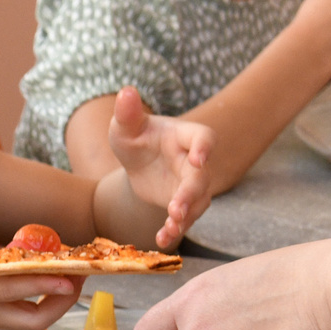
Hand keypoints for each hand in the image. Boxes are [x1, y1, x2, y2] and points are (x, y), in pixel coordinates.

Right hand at [0, 214, 79, 329]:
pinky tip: (38, 277)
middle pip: (35, 317)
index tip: (70, 273)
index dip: (44, 283)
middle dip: (64, 298)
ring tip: (70, 273)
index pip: (11, 291)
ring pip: (31, 320)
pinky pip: (19, 316)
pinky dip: (35, 300)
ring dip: (55, 301)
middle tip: (83, 272)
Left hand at [104, 87, 211, 246]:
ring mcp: (191, 184)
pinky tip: (162, 239)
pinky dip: (174, 230)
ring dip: (187, 215)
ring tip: (172, 226)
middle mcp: (194, 161)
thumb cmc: (135, 137)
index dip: (205, 147)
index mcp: (184, 136)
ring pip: (198, 201)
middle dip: (191, 192)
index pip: (204, 138)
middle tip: (177, 207)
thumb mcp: (125, 126)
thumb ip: (127, 113)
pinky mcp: (183, 204)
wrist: (136, 161)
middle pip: (201, 176)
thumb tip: (126, 91)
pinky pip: (185, 219)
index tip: (198, 158)